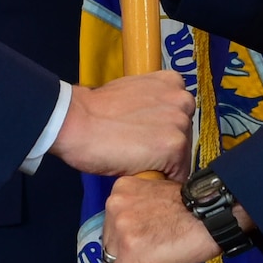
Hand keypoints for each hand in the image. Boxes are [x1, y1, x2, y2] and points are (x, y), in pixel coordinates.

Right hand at [48, 71, 193, 180]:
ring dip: (164, 164)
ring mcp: (180, 124)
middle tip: (139, 149)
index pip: (181, 116)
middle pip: (185, 136)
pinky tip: (140, 170)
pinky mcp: (174, 147)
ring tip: (137, 160)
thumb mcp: (133, 91)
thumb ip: (153, 102)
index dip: (164, 131)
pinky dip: (160, 180)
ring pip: (182, 157)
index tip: (147, 137)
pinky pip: (177, 175)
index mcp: (173, 82)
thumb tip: (157, 119)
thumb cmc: (96, 109)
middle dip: (166, 147)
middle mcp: (182, 100)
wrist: (77, 122)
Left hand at [101, 175, 234, 262]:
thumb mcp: (158, 197)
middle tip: (153, 260)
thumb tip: (137, 239)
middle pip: (110, 243)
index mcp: (122, 188)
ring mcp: (121, 227)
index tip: (141, 249)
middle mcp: (116, 205)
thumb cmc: (193, 208)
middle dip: (128, 257)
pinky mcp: (130, 250)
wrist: (211, 214)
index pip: (112, 224)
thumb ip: (141, 212)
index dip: (126, 240)